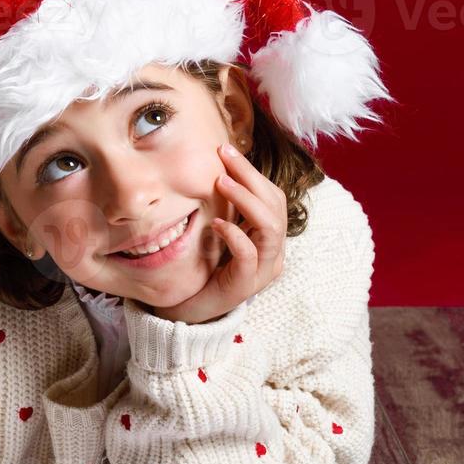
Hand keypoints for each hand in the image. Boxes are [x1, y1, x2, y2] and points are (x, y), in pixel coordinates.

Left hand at [147, 143, 285, 324]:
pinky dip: (235, 235)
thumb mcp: (215, 234)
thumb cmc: (200, 270)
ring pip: (270, 228)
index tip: (226, 151)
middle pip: (276, 207)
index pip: (273, 198)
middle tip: (224, 156)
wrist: (186, 312)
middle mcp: (272, 254)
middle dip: (251, 177)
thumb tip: (216, 168)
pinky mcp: (245, 286)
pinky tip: (216, 224)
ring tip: (220, 183)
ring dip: (246, 200)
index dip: (253, 173)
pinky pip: (249, 255)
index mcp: (268, 239)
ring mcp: (262, 271)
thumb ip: (224, 209)